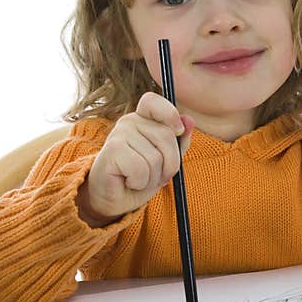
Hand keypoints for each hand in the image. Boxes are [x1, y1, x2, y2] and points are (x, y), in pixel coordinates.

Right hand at [76, 92, 194, 226]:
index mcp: (143, 119)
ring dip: (153, 178)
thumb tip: (189, 120)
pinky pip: (141, 169)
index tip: (178, 132)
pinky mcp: (112, 151)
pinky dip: (140, 182)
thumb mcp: (166, 160)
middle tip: (157, 174)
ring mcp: (118, 134)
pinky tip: (129, 182)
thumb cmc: (141, 177)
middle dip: (169, 164)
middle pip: (166, 137)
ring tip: (139, 180)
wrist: (115, 199)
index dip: (170, 114)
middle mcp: (129, 121)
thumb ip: (179, 141)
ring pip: (155, 157)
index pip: (153, 102)